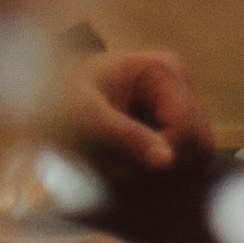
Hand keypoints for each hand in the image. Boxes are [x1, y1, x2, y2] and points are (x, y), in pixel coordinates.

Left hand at [65, 50, 207, 172]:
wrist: (46, 87)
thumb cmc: (61, 94)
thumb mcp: (87, 116)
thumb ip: (127, 137)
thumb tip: (167, 161)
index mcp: (164, 70)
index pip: (187, 130)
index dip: (158, 158)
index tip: (118, 172)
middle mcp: (180, 81)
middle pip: (198, 142)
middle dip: (162, 165)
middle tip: (120, 172)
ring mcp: (178, 99)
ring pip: (193, 151)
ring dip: (158, 168)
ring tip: (121, 167)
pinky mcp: (171, 117)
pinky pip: (180, 152)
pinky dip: (156, 165)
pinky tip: (128, 162)